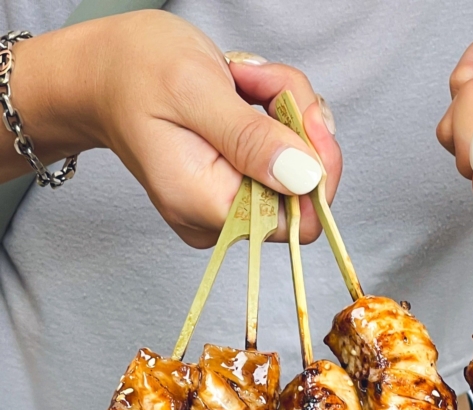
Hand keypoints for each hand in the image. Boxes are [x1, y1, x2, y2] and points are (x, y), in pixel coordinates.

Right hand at [11, 10, 339, 247]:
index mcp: (205, 204)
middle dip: (300, 126)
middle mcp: (220, 215)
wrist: (101, 70)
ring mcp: (230, 200)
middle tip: (262, 81)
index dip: (317, 170)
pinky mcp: (240, 180)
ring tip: (245, 78)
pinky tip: (247, 90)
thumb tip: (305, 178)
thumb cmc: (131, 71)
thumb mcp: (193, 89)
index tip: (303, 115)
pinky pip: (287, 154)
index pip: (299, 221)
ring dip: (288, 110)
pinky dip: (279, 113)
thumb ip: (250, 137)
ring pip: (301, 165)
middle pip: (305, 190)